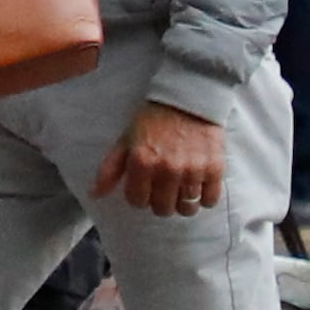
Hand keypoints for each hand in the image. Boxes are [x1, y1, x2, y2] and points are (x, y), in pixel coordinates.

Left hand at [94, 101, 230, 221]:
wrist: (187, 100)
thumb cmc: (153, 121)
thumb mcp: (125, 141)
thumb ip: (109, 169)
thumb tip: (95, 194)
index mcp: (142, 162)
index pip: (137, 201)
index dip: (139, 197)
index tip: (143, 189)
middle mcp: (167, 169)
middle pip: (163, 209)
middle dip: (160, 203)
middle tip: (162, 191)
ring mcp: (192, 170)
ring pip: (186, 208)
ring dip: (182, 204)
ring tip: (180, 191)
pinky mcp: (214, 168)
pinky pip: (210, 200)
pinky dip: (204, 199)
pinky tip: (198, 187)